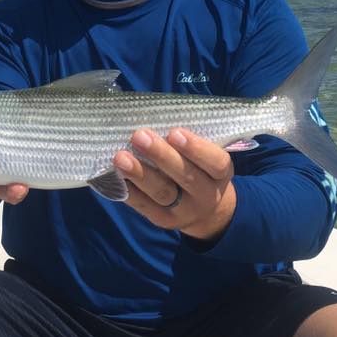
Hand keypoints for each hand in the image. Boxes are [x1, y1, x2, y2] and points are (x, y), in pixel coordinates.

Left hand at [114, 128, 235, 241]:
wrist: (207, 212)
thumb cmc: (200, 168)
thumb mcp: (207, 156)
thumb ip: (189, 140)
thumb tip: (153, 115)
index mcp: (221, 174)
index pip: (215, 162)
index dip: (196, 148)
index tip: (175, 132)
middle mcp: (207, 196)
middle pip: (186, 177)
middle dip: (161, 155)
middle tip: (139, 136)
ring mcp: (185, 211)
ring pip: (162, 192)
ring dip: (139, 173)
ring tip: (120, 157)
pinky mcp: (164, 220)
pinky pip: (145, 206)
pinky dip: (129, 190)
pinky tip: (116, 175)